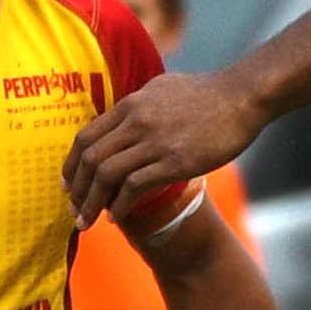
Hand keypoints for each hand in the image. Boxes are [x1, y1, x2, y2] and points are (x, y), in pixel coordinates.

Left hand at [62, 68, 261, 225]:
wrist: (243, 96)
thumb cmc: (207, 93)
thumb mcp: (162, 88)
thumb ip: (138, 104)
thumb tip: (122, 116)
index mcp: (131, 105)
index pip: (86, 137)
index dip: (71, 164)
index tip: (67, 183)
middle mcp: (136, 121)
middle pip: (90, 159)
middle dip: (76, 189)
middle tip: (73, 209)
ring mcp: (155, 141)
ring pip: (106, 175)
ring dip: (92, 203)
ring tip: (87, 221)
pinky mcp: (175, 161)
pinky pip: (134, 186)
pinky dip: (120, 205)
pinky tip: (117, 217)